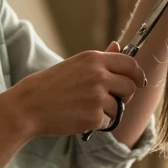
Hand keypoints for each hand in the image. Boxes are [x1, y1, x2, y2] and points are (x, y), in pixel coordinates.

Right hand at [6, 41, 146, 136]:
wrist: (28, 106)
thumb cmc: (49, 85)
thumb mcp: (75, 65)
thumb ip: (100, 59)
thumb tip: (118, 45)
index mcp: (94, 59)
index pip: (130, 63)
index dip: (138, 74)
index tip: (139, 82)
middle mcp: (98, 75)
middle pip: (130, 86)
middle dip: (125, 95)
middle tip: (110, 99)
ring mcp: (97, 97)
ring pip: (119, 107)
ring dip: (108, 111)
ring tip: (85, 107)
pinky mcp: (94, 117)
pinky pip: (108, 122)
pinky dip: (97, 123)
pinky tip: (79, 116)